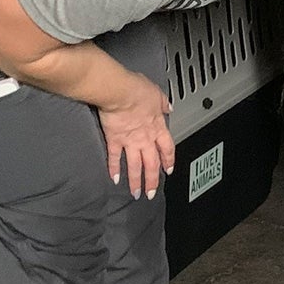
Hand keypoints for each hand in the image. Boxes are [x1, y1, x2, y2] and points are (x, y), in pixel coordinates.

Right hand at [98, 72, 174, 199]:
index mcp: (157, 126)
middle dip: (153, 180)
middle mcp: (145, 138)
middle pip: (152, 164)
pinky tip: (114, 178)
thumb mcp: (157, 93)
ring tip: (136, 193)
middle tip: (152, 192)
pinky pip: (115, 158)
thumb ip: (163, 103)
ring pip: (135, 166)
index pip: (167, 148)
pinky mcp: (114, 140)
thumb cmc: (137, 90)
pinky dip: (114, 169)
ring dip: (136, 181)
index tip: (168, 169)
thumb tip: (169, 107)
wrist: (120, 92)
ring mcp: (130, 141)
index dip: (169, 160)